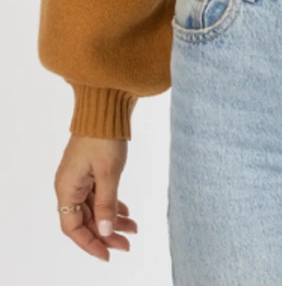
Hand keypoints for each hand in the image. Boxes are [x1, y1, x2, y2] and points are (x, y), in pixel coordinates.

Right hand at [54, 134, 136, 260]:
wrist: (105, 105)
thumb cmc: (104, 136)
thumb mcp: (108, 172)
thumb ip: (107, 204)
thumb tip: (106, 232)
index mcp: (67, 188)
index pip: (72, 227)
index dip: (89, 243)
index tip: (108, 254)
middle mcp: (70, 185)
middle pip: (85, 220)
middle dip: (106, 234)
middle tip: (127, 244)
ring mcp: (80, 177)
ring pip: (95, 208)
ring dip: (112, 220)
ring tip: (134, 229)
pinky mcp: (90, 170)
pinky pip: (99, 195)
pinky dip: (113, 205)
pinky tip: (127, 213)